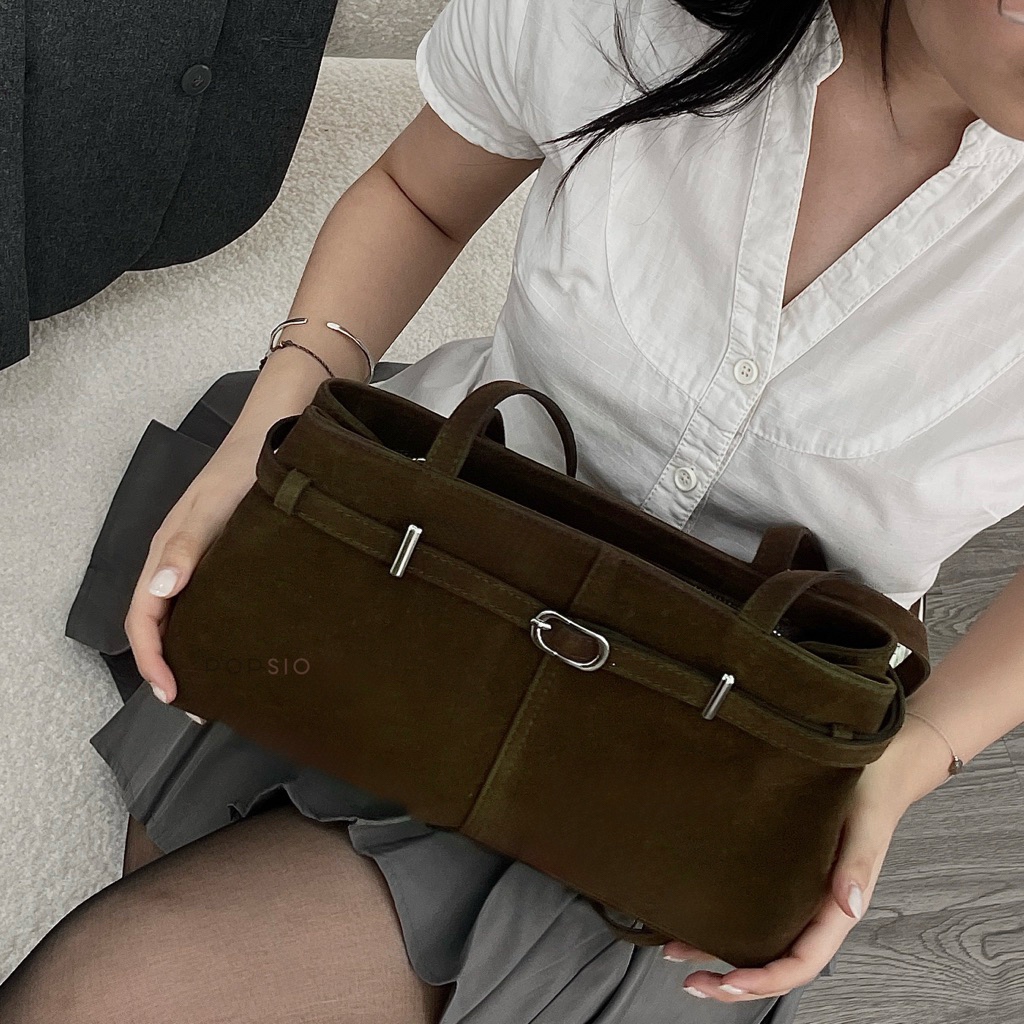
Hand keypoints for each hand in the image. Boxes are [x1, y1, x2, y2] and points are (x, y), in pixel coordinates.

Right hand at [123, 434, 261, 704]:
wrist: (274, 436)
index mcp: (166, 554)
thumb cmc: (242, 470)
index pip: (144, 617)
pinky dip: (211, 628)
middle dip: (169, 665)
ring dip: (190, 650)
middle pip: (159, 623)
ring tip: (215, 684)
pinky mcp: (225, 557)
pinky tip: (236, 642)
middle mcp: (179, 562)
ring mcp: (201, 560)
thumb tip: (162, 591)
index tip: (173, 692)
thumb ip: (186, 546)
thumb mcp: (213, 508)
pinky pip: (207, 600)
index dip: (153, 658)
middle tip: (198, 704)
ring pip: (182, 614)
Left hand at [661, 755, 908, 1002]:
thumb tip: (849, 906)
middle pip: (775, 961)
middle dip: (736, 981)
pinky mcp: (782, 871)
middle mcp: (815, 906)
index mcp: (837, 905)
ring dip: (721, 956)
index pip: (802, 961)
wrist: (877, 763)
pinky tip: (691, 915)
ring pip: (759, 939)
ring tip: (675, 955)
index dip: (766, 979)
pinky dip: (724, 920)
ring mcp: (797, 892)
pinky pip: (754, 908)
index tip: (729, 981)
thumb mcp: (865, 823)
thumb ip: (857, 865)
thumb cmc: (871, 790)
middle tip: (692, 981)